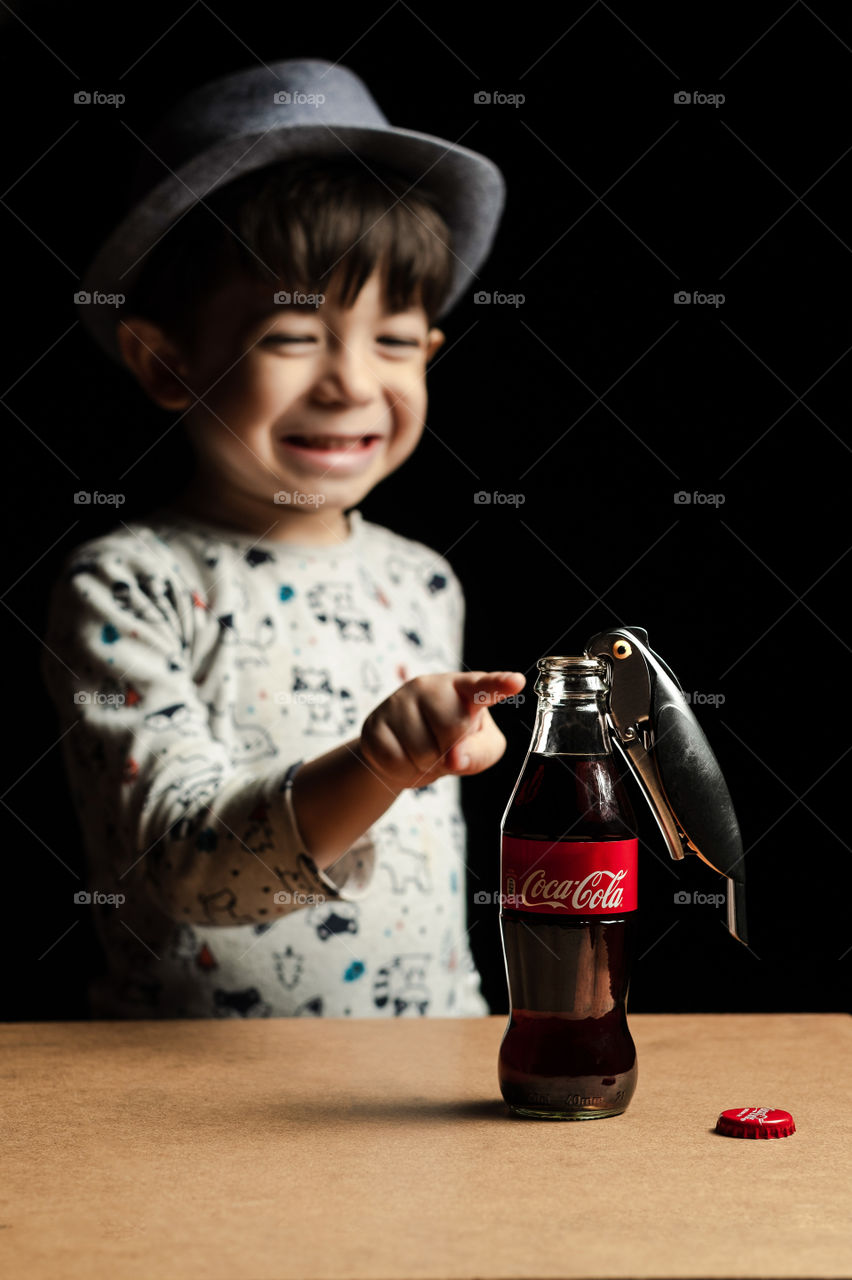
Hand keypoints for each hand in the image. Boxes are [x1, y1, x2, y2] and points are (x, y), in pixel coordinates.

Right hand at [359, 670, 525, 790]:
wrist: (403, 753)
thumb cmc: (452, 744)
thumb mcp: (479, 750)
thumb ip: (480, 753)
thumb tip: (456, 756)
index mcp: (465, 689)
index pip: (483, 686)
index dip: (499, 684)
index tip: (516, 682)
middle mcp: (431, 686)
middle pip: (452, 728)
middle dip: (451, 749)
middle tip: (445, 748)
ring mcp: (399, 701)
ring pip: (422, 749)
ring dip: (426, 764)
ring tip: (423, 753)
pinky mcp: (375, 722)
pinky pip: (395, 759)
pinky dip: (403, 769)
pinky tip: (402, 755)